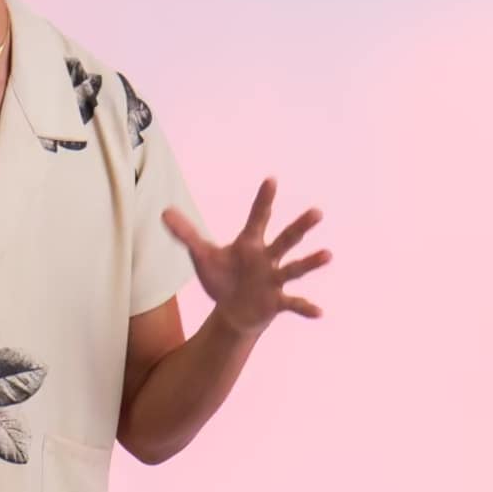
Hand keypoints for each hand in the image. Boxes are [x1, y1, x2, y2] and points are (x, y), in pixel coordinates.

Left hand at [168, 180, 328, 336]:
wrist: (233, 312)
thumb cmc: (222, 278)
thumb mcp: (202, 256)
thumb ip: (186, 234)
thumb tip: (164, 212)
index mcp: (250, 243)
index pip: (258, 217)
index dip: (263, 199)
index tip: (271, 179)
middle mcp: (267, 258)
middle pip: (286, 239)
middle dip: (300, 226)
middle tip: (317, 211)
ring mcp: (275, 279)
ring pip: (295, 268)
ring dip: (311, 262)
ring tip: (328, 255)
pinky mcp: (277, 301)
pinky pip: (294, 303)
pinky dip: (305, 307)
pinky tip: (319, 312)